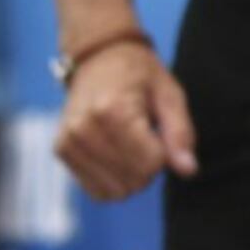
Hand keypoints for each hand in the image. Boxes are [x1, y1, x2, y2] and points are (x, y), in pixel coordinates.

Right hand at [53, 36, 197, 202]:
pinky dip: (112, 180)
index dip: (164, 153)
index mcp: (112, 109)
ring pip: (116, 191)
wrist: (98, 57)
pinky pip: (97, 192)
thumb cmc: (139, 76)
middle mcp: (84, 126)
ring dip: (130, 176)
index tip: (156, 131)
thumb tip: (188, 170)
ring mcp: (68, 140)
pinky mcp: (61, 150)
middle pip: (135, 180)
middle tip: (143, 137)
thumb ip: (180, 133)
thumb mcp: (169, 95)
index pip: (151, 164)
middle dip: (148, 166)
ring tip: (127, 145)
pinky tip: (113, 155)